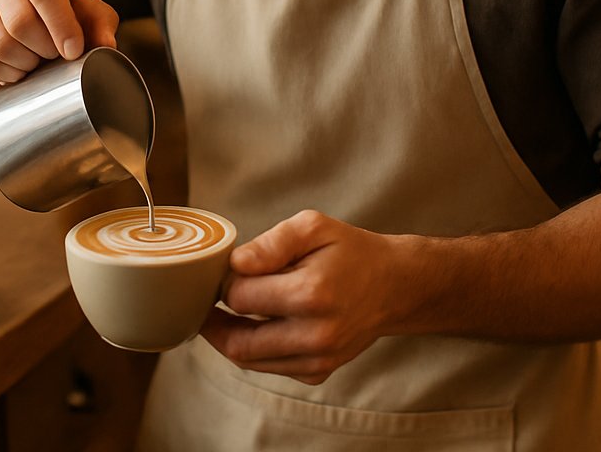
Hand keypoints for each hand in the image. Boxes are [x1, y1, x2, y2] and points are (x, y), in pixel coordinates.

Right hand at [0, 0, 118, 83]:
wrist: (21, 8)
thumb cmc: (61, 6)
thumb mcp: (86, 8)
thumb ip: (99, 24)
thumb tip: (106, 46)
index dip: (61, 25)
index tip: (73, 51)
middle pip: (20, 22)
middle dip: (44, 49)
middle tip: (56, 55)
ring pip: (1, 44)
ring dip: (27, 63)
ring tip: (40, 60)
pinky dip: (7, 73)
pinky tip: (21, 68)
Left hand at [201, 210, 408, 385]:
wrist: (394, 286)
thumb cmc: (350, 251)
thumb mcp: (314, 227)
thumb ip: (271, 242)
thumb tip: (235, 264)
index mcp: (311, 294)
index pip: (240, 298)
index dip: (226, 283)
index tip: (228, 271)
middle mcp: (315, 335)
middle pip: (238, 342)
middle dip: (215, 322)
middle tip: (206, 303)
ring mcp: (318, 360)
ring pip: (250, 361)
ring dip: (230, 339)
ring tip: (225, 314)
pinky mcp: (319, 372)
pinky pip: (270, 367)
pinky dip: (255, 350)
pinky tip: (257, 326)